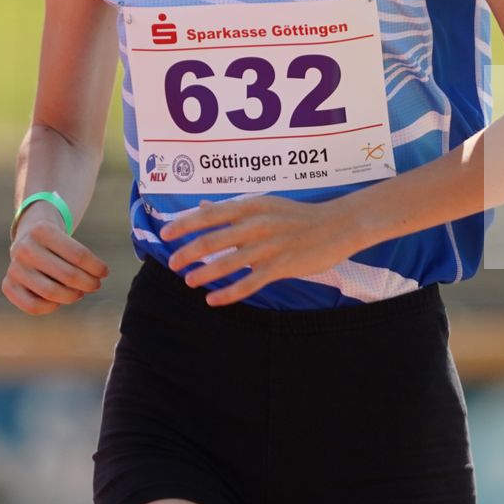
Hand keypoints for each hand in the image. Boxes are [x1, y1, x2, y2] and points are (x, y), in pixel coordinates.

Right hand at [2, 202, 107, 314]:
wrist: (28, 236)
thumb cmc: (56, 242)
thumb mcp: (67, 237)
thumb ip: (81, 257)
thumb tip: (99, 276)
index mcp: (42, 230)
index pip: (79, 255)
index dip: (97, 267)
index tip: (105, 272)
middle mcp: (24, 248)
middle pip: (68, 275)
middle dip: (88, 283)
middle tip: (96, 285)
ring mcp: (14, 268)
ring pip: (52, 293)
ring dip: (73, 296)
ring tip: (80, 292)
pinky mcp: (8, 285)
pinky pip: (33, 306)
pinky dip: (51, 307)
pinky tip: (59, 301)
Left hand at [160, 195, 366, 305]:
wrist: (338, 225)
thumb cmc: (298, 215)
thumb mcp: (265, 203)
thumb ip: (233, 209)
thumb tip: (203, 207)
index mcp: (252, 206)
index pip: (209, 214)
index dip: (184, 224)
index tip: (165, 233)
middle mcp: (257, 224)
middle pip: (212, 240)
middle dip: (187, 253)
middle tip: (173, 263)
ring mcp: (269, 246)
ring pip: (227, 264)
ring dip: (204, 274)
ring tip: (188, 281)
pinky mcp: (281, 266)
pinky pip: (249, 283)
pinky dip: (228, 293)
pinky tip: (213, 300)